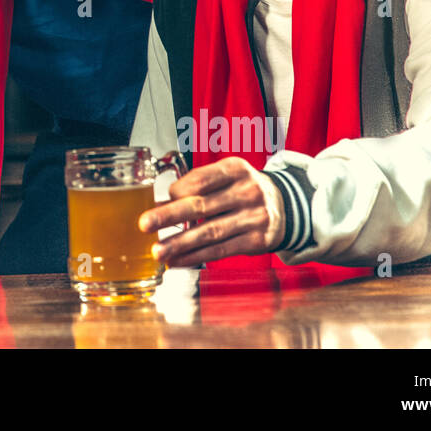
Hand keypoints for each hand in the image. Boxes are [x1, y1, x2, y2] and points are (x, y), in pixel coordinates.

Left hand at [137, 157, 285, 266]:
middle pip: (202, 206)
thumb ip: (200, 184)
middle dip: (170, 216)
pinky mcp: (256, 241)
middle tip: (145, 223)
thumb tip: (162, 202)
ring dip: (180, 243)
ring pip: (210, 233)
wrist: (285, 206)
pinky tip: (177, 261)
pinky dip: (196, 257)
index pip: (203, 179)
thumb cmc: (244, 188)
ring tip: (158, 251)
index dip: (179, 190)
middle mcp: (247, 192)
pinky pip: (221, 250)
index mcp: (236, 169)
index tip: (160, 198)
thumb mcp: (228, 174)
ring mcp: (253, 218)